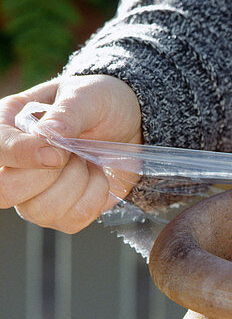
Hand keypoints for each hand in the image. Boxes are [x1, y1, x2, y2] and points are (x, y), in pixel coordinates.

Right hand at [0, 75, 141, 232]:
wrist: (132, 125)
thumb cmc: (100, 104)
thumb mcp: (87, 96)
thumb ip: (66, 114)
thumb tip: (47, 139)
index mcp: (9, 126)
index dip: (21, 156)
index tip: (58, 154)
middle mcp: (15, 165)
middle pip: (4, 192)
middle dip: (47, 177)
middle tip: (73, 156)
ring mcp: (35, 193)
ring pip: (40, 211)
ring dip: (76, 185)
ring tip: (87, 161)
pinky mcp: (62, 212)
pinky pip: (70, 221)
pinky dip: (93, 199)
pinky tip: (97, 177)